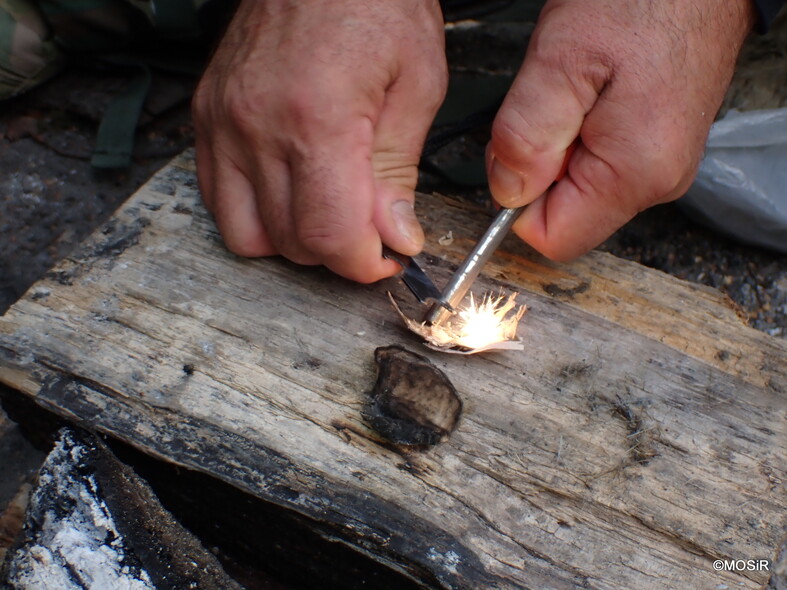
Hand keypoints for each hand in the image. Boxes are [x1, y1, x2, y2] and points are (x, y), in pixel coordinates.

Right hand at [192, 0, 446, 281]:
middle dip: (339, 252)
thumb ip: (398, 172)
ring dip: (295, 240)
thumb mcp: (416, 83)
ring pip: (247, 235)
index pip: (330, 235)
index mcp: (316, 118)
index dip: (364, 264)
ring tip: (331, 212)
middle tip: (371, 230)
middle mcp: (256, 126)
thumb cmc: (376, 2)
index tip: (390, 257)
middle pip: (291, 242)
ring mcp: (223, 122)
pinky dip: (257, 214)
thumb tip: (396, 239)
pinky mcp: (206, 116)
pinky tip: (291, 192)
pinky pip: (218, 200)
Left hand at [486, 0, 754, 259]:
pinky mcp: (657, 150)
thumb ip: (526, 136)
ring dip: (557, 148)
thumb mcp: (560, 62)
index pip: (552, 237)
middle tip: (551, 104)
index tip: (522, 145)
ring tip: (576, 91)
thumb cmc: (641, 1)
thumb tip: (508, 195)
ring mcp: (660, 169)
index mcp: (634, 175)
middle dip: (537, 168)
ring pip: (576, 189)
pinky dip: (578, 136)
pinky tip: (591, 94)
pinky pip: (597, 166)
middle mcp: (656, 184)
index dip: (519, 198)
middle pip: (563, 214)